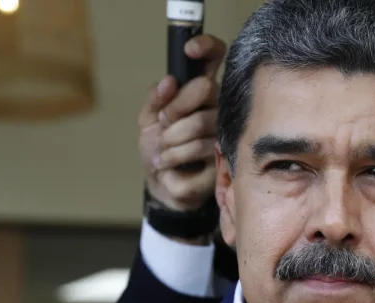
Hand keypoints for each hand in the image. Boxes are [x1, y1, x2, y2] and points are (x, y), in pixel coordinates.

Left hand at [138, 35, 226, 211]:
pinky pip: (198, 147)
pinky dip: (173, 156)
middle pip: (205, 89)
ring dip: (170, 139)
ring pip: (199, 123)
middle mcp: (219, 107)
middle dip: (175, 108)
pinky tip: (168, 163)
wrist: (162, 183)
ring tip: (161, 150)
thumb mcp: (148, 119)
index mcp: (201, 91)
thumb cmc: (159, 147)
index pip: (215, 56)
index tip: (189, 50)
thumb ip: (156, 98)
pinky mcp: (226, 157)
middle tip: (163, 123)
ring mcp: (225, 131)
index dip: (207, 46)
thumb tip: (170, 81)